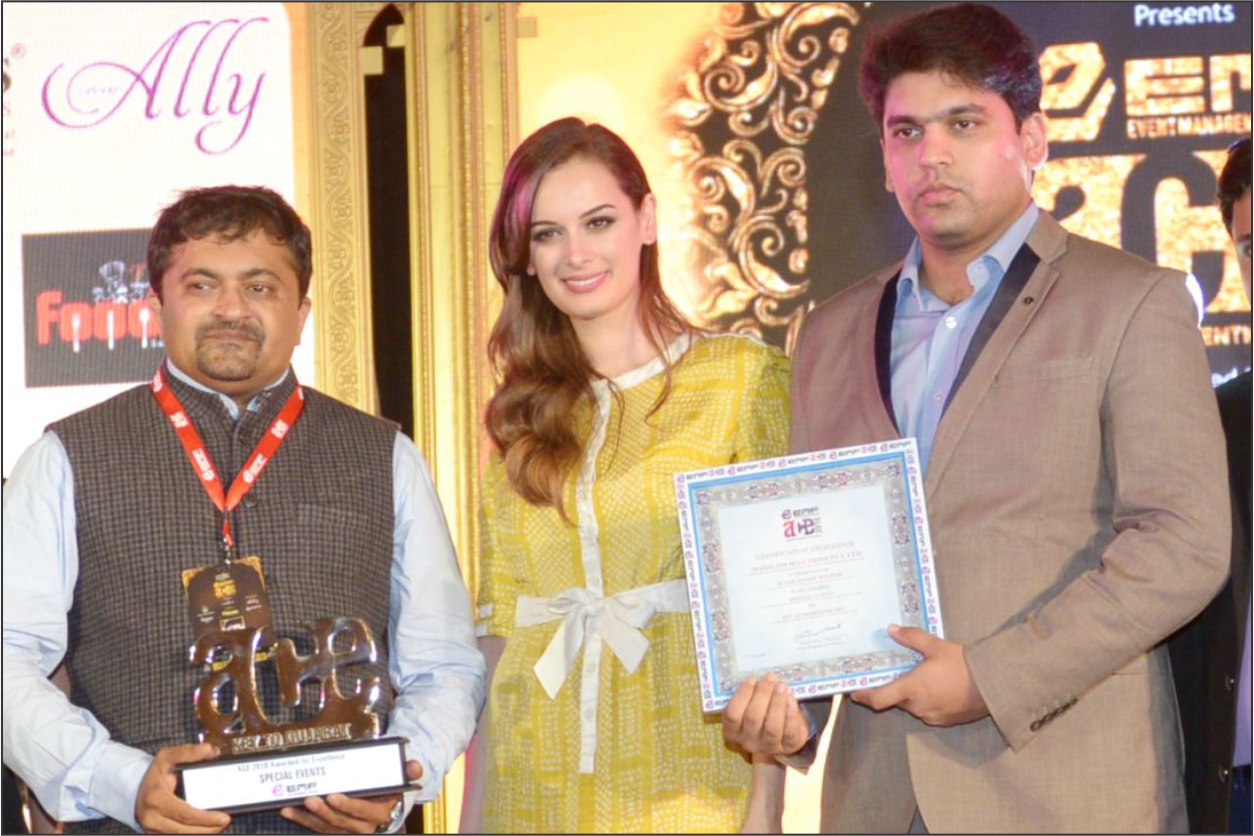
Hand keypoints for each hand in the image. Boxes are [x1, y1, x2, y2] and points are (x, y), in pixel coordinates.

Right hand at [134, 743, 230, 833]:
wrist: (135, 790)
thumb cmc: (155, 775)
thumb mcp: (167, 757)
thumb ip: (188, 752)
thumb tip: (209, 750)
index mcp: (156, 799)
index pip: (184, 813)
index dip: (204, 818)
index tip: (222, 817)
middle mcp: (153, 818)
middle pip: (185, 830)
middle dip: (209, 828)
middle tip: (225, 821)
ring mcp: (154, 829)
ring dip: (204, 832)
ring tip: (219, 825)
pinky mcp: (158, 834)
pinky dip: (195, 832)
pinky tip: (206, 827)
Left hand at [280, 760, 421, 833]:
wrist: (387, 803)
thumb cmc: (391, 787)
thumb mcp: (402, 778)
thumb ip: (409, 771)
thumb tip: (414, 766)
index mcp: (380, 814)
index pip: (363, 812)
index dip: (348, 806)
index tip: (334, 795)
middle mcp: (363, 826)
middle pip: (341, 822)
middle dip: (324, 812)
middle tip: (310, 798)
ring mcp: (347, 828)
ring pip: (326, 826)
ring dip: (308, 818)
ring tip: (293, 806)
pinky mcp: (335, 827)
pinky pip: (318, 826)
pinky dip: (302, 820)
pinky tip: (289, 811)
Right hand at [723, 674, 809, 757]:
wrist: (784, 731)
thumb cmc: (762, 712)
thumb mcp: (750, 705)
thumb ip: (749, 694)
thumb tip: (758, 677)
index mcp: (733, 730)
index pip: (732, 714)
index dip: (742, 695)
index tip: (752, 679)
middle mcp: (748, 741)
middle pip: (753, 718)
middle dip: (763, 694)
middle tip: (770, 677)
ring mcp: (769, 747)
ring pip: (772, 726)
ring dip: (777, 703)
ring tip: (782, 686)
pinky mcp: (788, 747)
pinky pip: (790, 732)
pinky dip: (791, 714)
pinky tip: (791, 699)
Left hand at [849, 624, 987, 725]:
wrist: (995, 684)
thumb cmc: (963, 664)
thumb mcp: (935, 646)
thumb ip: (911, 638)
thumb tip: (891, 629)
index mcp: (911, 689)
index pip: (878, 700)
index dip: (864, 697)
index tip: (855, 693)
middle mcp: (918, 706)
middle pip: (896, 700)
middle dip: (895, 689)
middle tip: (897, 673)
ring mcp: (932, 716)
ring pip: (913, 706)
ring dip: (912, 695)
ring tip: (921, 677)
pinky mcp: (946, 721)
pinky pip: (928, 711)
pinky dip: (927, 701)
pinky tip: (937, 687)